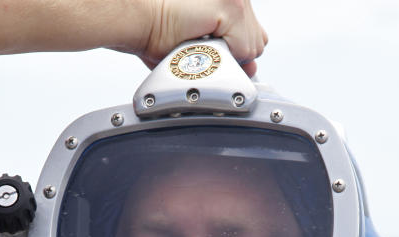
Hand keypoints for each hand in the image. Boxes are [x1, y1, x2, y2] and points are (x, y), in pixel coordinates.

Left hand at [0, 0, 266, 69]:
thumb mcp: (52, 13)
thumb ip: (138, 13)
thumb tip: (202, 28)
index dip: (233, 16)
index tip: (245, 57)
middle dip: (218, 18)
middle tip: (232, 63)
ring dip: (189, 21)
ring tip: (203, 59)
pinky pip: (123, 0)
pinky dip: (150, 19)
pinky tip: (157, 43)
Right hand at [136, 0, 267, 75]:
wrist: (141, 22)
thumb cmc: (160, 34)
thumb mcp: (203, 46)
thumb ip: (231, 53)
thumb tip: (252, 68)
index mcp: (230, 1)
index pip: (254, 34)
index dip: (238, 50)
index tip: (213, 52)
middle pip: (258, 42)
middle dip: (235, 55)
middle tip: (204, 50)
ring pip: (252, 48)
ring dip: (227, 56)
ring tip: (200, 46)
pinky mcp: (231, 7)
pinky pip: (244, 49)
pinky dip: (224, 56)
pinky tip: (202, 44)